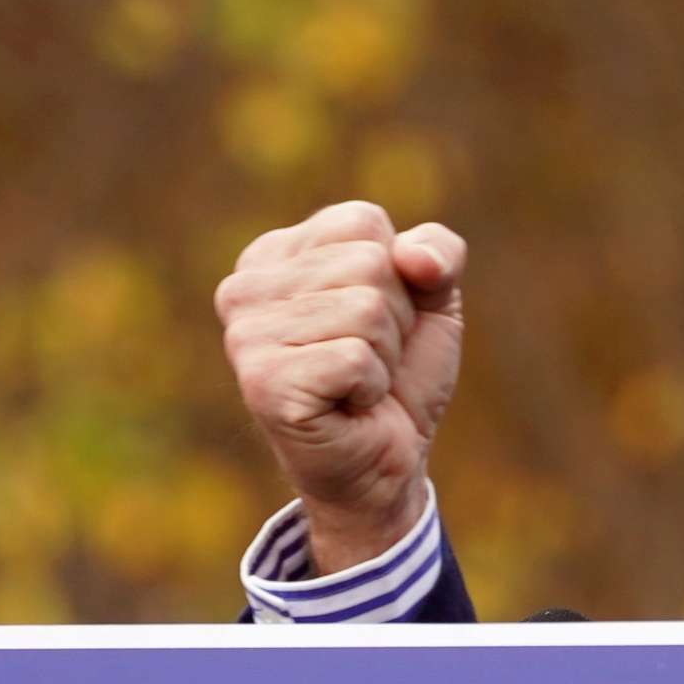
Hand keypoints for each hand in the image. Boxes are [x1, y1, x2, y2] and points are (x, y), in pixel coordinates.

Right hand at [215, 200, 466, 572]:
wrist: (390, 460)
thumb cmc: (400, 375)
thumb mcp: (432, 298)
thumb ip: (438, 252)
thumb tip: (413, 258)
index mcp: (274, 254)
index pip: (363, 222)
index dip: (398, 275)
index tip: (374, 320)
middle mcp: (245, 288)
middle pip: (369, 263)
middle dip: (395, 318)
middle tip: (368, 359)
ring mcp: (246, 336)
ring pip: (366, 308)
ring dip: (384, 355)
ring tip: (358, 384)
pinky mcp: (263, 383)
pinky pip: (355, 357)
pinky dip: (371, 386)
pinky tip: (347, 406)